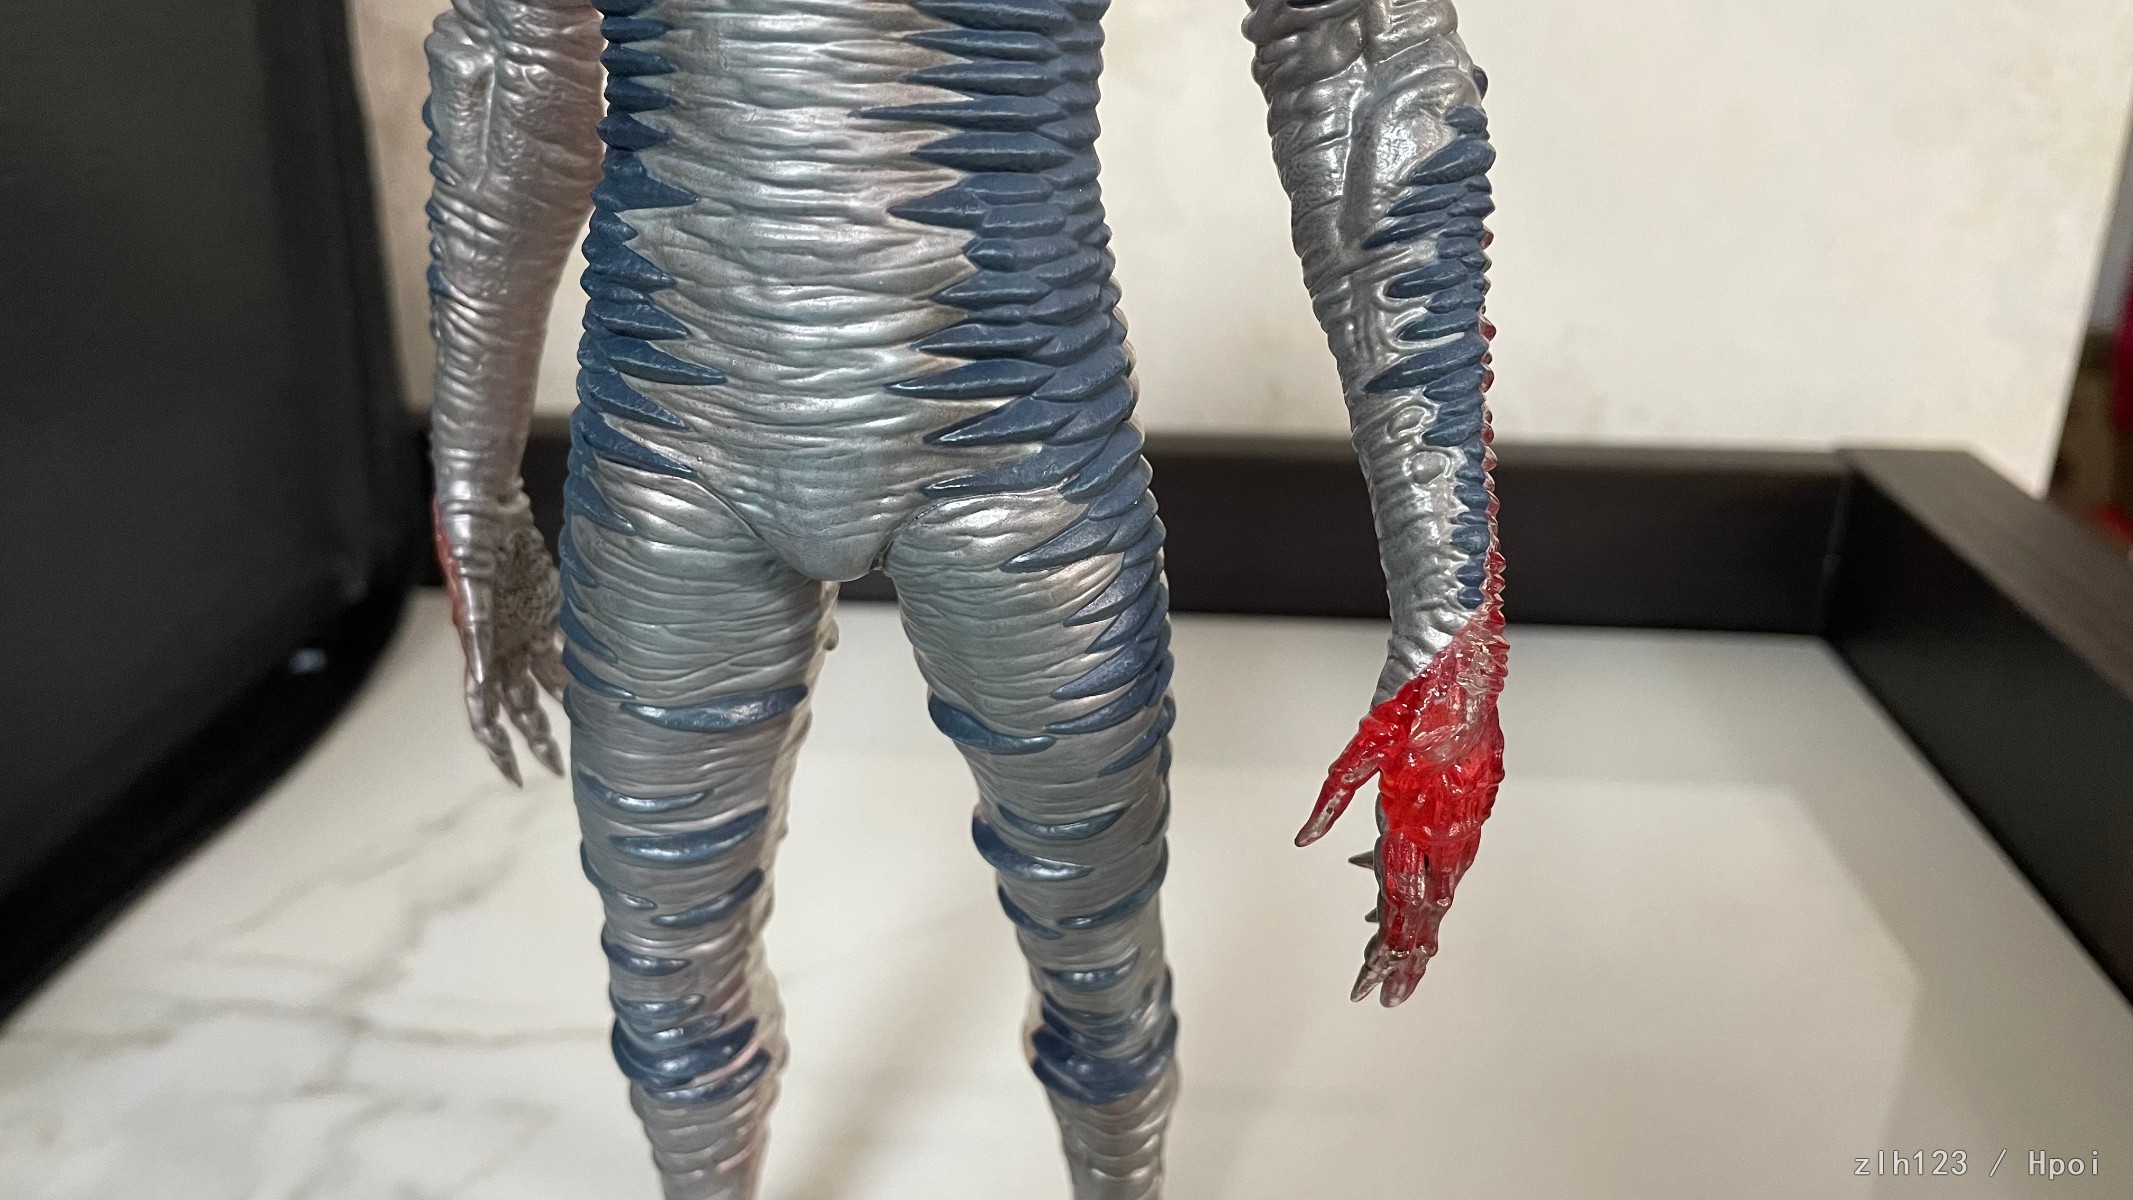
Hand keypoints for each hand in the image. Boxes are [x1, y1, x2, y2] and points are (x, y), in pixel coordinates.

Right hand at [432, 494, 566, 784]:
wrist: (485, 510)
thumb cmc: (469, 546)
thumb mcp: (472, 593)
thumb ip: (479, 637)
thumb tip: (485, 683)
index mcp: (479, 650)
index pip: (484, 712)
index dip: (497, 747)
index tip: (514, 777)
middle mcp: (500, 647)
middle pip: (517, 706)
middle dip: (534, 739)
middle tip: (556, 770)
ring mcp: (520, 629)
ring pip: (538, 681)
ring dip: (555, 707)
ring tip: (577, 731)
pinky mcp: (540, 608)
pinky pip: (557, 646)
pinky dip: (572, 667)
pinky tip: (590, 684)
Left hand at [1299, 609, 1505, 1005]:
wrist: (1459, 666)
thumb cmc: (1406, 702)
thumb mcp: (1358, 751)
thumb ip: (1332, 800)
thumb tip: (1307, 842)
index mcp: (1411, 821)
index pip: (1398, 905)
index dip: (1385, 952)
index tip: (1370, 986)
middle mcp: (1443, 830)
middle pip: (1426, 913)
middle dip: (1406, 958)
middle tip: (1388, 995)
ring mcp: (1465, 821)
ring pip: (1443, 891)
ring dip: (1422, 927)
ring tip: (1400, 962)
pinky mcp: (1476, 806)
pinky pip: (1452, 860)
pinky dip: (1432, 884)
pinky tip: (1405, 889)